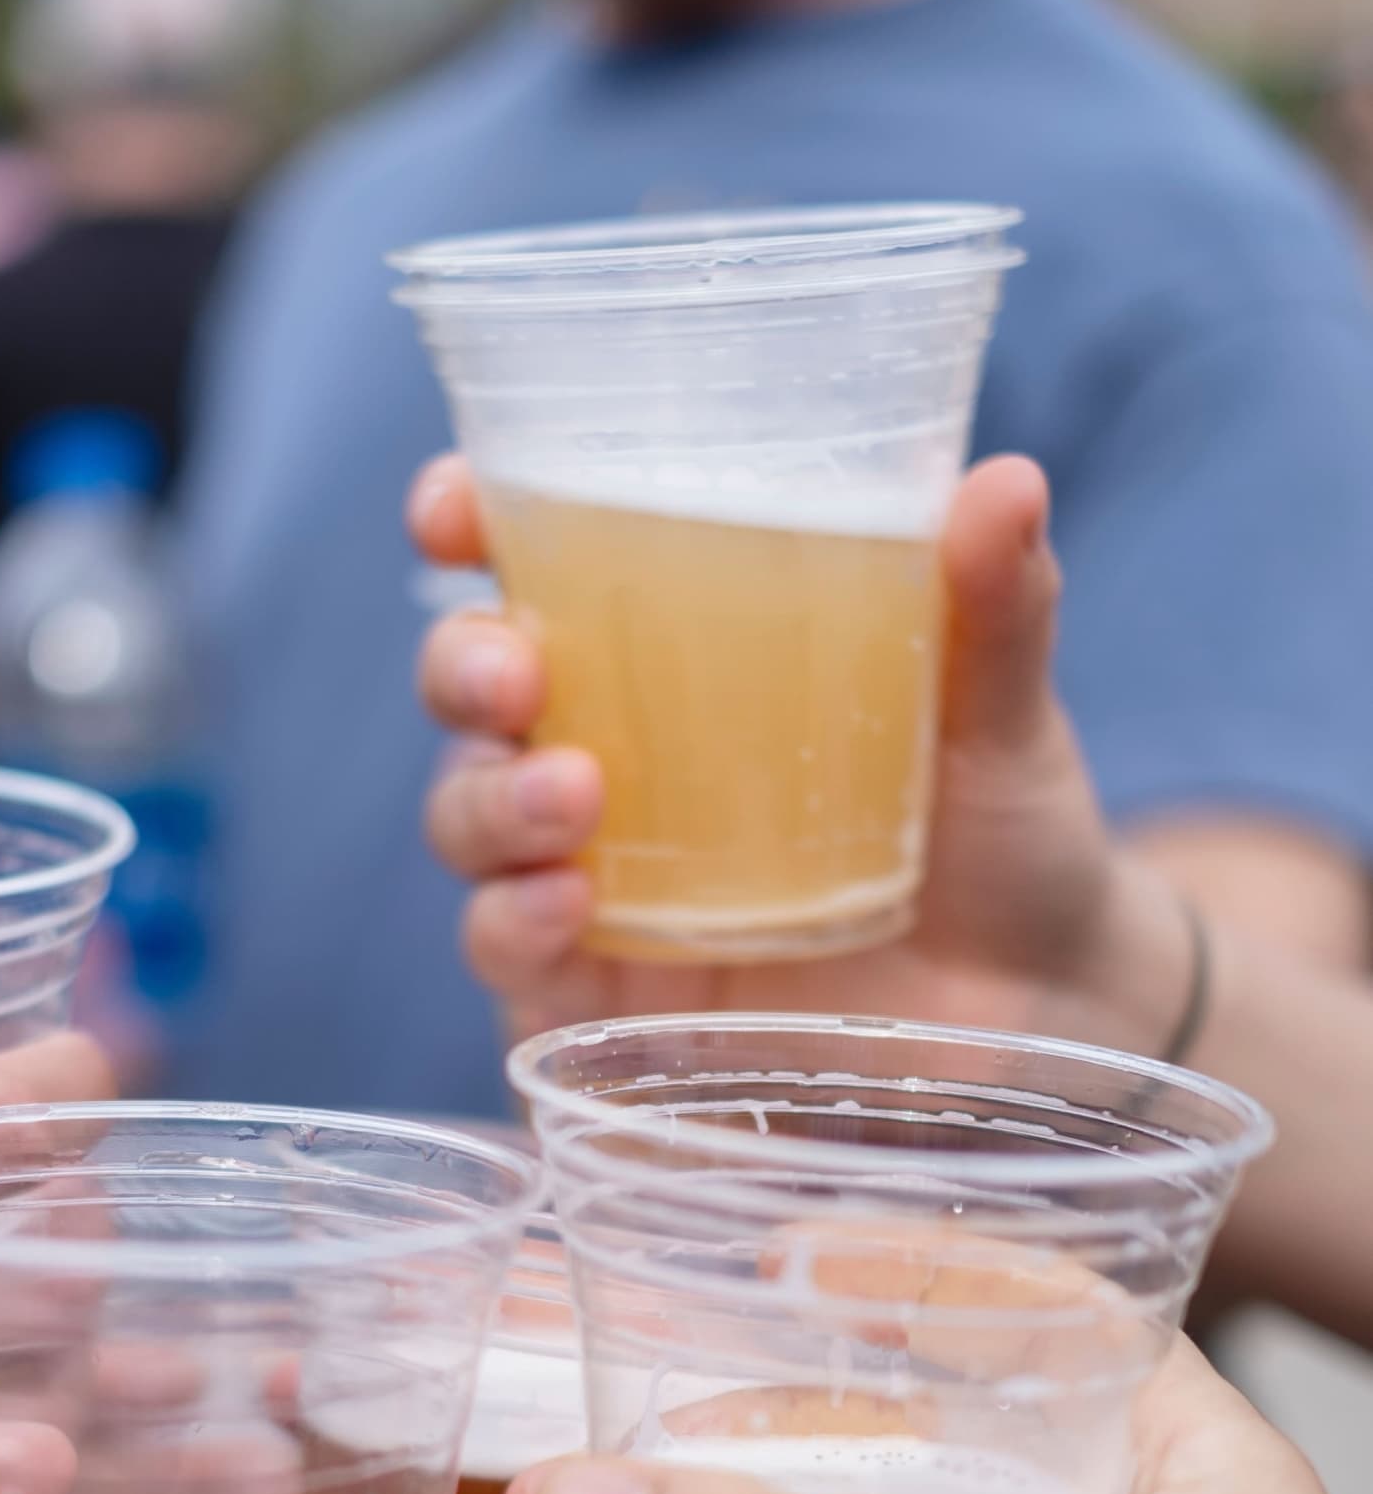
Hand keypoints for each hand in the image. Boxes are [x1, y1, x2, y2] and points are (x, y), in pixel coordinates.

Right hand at [410, 453, 1189, 1049]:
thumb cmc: (1005, 841)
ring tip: (573, 796)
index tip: (452, 507)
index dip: (468, 522)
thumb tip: (1007, 482)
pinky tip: (565, 906)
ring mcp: (596, 879)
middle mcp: (613, 756)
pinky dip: (512, 924)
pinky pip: (509, 956)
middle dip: (462, 666)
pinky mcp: (602, 998)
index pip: (535, 564)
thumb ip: (995, 608)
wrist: (1042, 1011)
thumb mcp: (1000, 716)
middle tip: (514, 673)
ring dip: (490, 800)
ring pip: (470, 820)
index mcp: (677, 654)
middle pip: (474, 690)